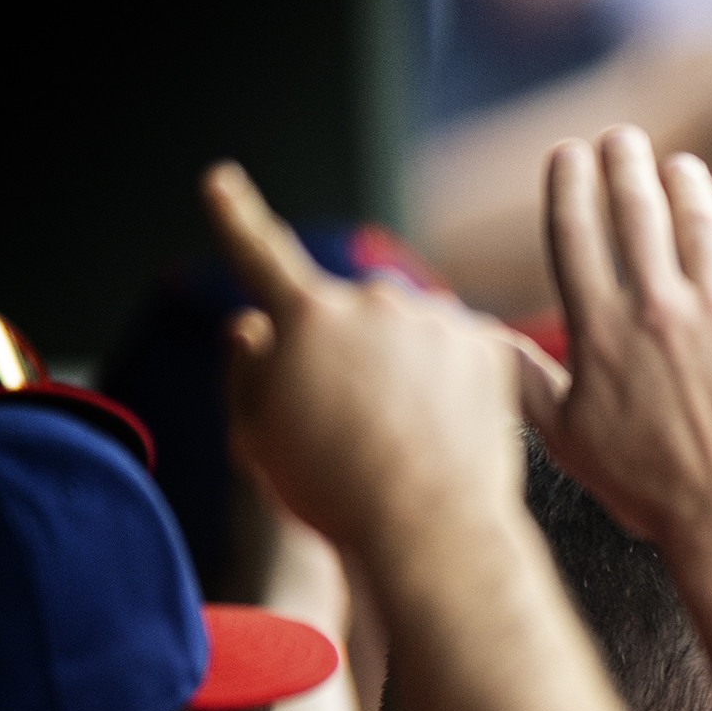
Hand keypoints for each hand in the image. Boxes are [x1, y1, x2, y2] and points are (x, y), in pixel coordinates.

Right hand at [205, 162, 535, 561]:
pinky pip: (457, 355)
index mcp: (306, 317)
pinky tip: (444, 433)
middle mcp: (373, 300)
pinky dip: (449, 387)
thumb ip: (245, 369)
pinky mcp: (489, 344)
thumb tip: (250, 326)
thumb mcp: (256, 437)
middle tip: (350, 425)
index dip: (237, 217)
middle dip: (347, 356)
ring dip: (402, 373)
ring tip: (402, 439)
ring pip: (407, 338)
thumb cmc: (332, 492)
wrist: (431, 529)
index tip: (222, 180)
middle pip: (349, 317)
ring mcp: (436, 319)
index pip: (260, 254)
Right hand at [531, 125, 711, 549]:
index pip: (575, 233)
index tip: (569, 153)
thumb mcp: (569, 441)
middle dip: (625, 162)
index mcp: (601, 334)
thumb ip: (525, 382)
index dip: (569, 183)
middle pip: (638, 210)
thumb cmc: (648, 490)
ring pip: (703, 222)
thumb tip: (478, 341)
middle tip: (623, 139)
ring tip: (678, 167)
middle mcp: (660, 311)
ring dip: (687, 184)